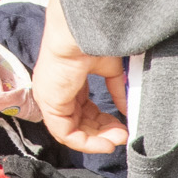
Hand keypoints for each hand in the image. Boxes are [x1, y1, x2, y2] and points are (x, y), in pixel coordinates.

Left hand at [33, 0, 129, 152]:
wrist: (79, 34)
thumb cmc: (91, 43)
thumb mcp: (109, 70)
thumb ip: (117, 90)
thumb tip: (127, 109)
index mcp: (67, 83)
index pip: (83, 111)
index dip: (103, 121)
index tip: (121, 125)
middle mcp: (55, 93)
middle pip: (79, 124)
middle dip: (103, 132)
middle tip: (123, 134)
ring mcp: (50, 100)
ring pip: (73, 132)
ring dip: (98, 140)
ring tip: (119, 138)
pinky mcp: (50, 106)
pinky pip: (66, 135)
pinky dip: (88, 143)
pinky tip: (107, 142)